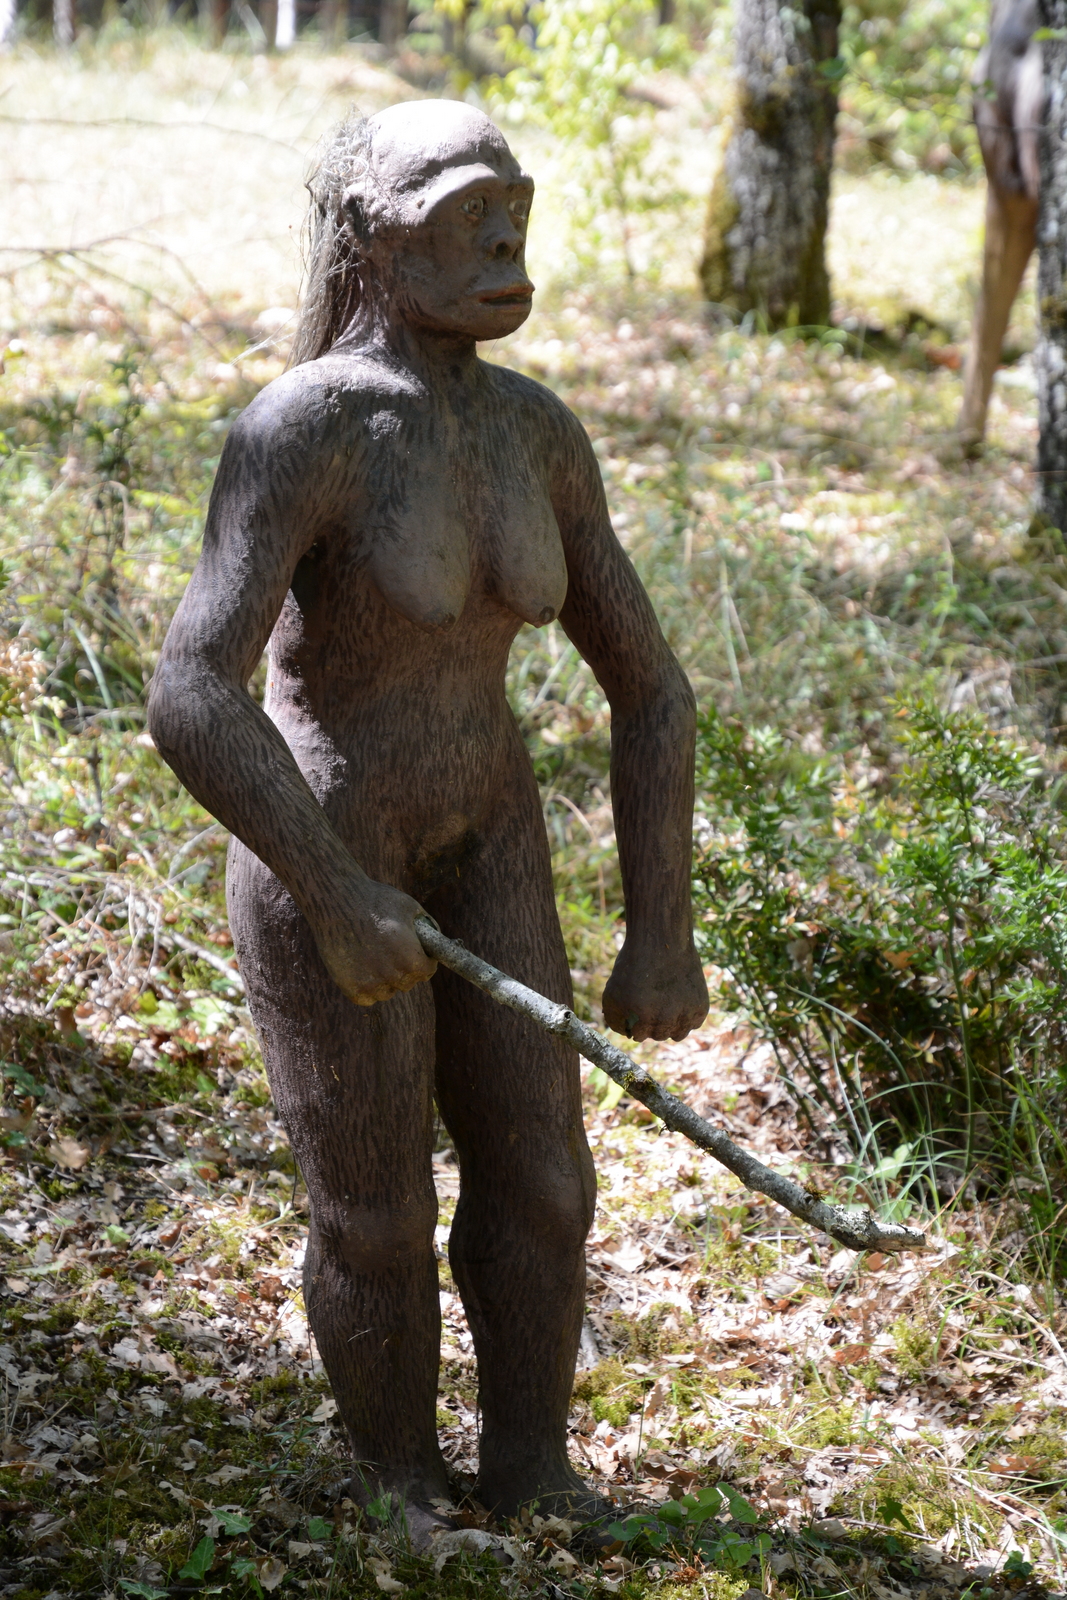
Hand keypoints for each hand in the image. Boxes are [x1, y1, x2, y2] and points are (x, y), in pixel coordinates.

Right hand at [311, 873, 436, 1004]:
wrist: (336, 900)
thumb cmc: (374, 900)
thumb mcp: (409, 907)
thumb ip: (428, 926)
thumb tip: (437, 941)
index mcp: (411, 959)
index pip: (426, 972)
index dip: (423, 961)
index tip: (416, 954)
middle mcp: (392, 975)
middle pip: (407, 983)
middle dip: (405, 970)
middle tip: (393, 953)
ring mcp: (370, 984)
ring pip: (386, 992)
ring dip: (385, 980)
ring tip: (375, 957)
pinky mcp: (350, 988)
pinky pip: (366, 997)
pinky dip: (366, 987)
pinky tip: (361, 968)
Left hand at [601, 936, 708, 1041]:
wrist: (661, 939)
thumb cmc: (634, 965)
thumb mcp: (613, 991)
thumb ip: (615, 1019)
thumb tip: (627, 1034)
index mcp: (642, 1016)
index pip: (637, 1036)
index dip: (635, 1022)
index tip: (637, 1007)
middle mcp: (666, 1018)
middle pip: (658, 1035)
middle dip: (652, 1023)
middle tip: (652, 1003)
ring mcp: (686, 1013)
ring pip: (678, 1035)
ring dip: (671, 1025)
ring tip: (666, 1005)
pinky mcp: (701, 1007)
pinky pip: (693, 1024)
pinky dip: (687, 1017)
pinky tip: (679, 1000)